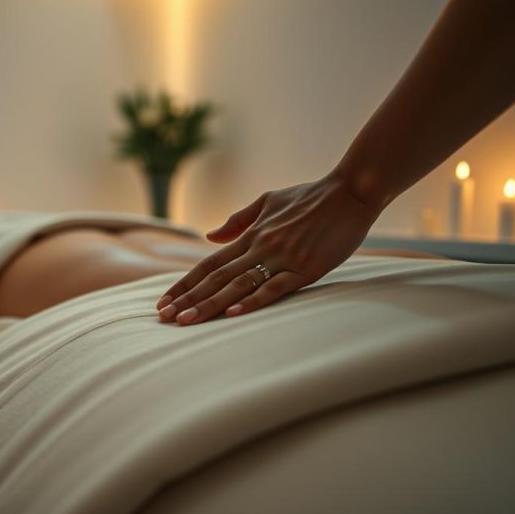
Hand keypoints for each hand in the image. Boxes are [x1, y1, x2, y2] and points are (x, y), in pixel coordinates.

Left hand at [156, 172, 381, 324]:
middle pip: (216, 279)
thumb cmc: (310, 196)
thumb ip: (239, 220)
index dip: (184, 284)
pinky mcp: (306, 268)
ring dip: (209, 305)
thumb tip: (210, 235)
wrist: (350, 191)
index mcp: (250, 235)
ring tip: (186, 322)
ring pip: (238, 286)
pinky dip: (252, 301)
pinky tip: (232, 314)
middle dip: (188, 300)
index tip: (165, 300)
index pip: (208, 264)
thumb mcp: (268, 201)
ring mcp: (282, 258)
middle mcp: (260, 247)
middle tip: (164, 318)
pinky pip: (274, 288)